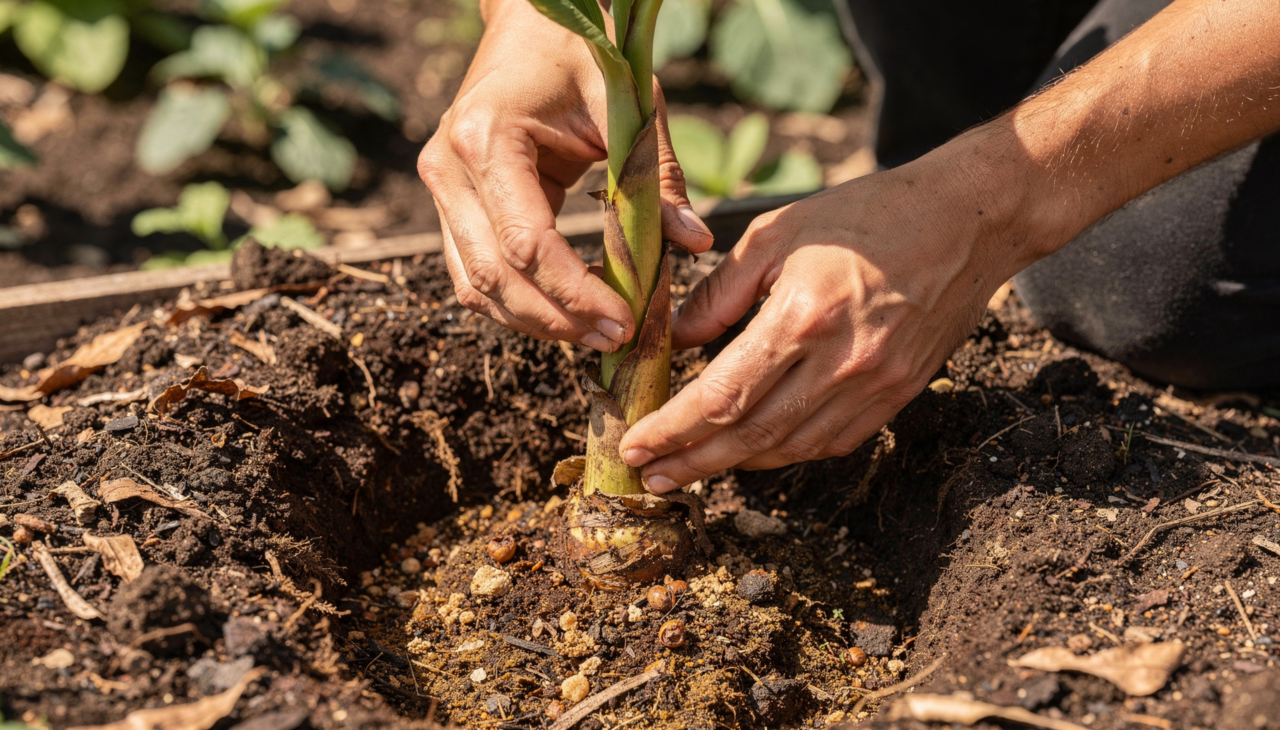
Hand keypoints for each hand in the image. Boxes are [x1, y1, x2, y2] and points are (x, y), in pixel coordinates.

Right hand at [418, 0, 712, 350]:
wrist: (531, 22)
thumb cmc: (580, 51)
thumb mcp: (628, 104)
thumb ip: (658, 175)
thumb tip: (694, 244)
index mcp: (487, 137)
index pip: (527, 243)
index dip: (575, 293)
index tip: (625, 320)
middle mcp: (448, 167)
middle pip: (493, 278)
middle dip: (556, 321)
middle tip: (615, 340)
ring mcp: (442, 187)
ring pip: (476, 287)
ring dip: (535, 321)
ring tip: (596, 334)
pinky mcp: (452, 202)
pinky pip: (476, 272)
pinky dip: (520, 301)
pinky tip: (570, 309)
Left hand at [617, 143, 1041, 491]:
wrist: (968, 221)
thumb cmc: (867, 215)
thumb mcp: (778, 232)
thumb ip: (721, 291)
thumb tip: (679, 341)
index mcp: (803, 315)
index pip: (722, 397)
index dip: (673, 430)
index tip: (635, 446)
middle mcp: (841, 362)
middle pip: (750, 437)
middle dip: (691, 462)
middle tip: (649, 478)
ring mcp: (876, 385)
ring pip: (789, 448)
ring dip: (733, 466)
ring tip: (688, 469)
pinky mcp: (899, 395)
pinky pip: (831, 442)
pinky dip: (785, 453)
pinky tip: (752, 452)